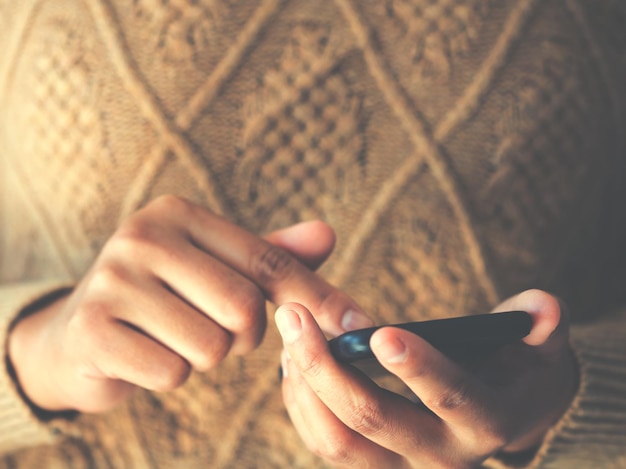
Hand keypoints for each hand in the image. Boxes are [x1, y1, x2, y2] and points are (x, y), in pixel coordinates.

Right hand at [8, 195, 371, 412]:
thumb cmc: (164, 296)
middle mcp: (142, 236)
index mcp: (177, 213)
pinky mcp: (93, 330)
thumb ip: (271, 254)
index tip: (355, 325)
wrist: (77, 333)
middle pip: (243, 307)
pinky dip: (172, 375)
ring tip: (177, 338)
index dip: (314, 295)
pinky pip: (172, 372)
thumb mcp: (216, 267)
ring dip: (206, 356)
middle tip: (215, 328)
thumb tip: (328, 234)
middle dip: (242, 334)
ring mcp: (112, 281)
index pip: (265, 259)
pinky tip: (147, 355)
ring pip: (212, 346)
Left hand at [276, 290, 577, 467]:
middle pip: (373, 421)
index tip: (379, 333)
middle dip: (326, 366)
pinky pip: (326, 444)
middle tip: (293, 313)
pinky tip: (293, 363)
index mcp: (487, 421)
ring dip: (304, 385)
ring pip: (337, 442)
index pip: (452, 397)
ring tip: (290, 332)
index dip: (418, 368)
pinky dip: (303, 405)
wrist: (503, 416)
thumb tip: (541, 308)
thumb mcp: (539, 346)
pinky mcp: (373, 468)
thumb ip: (542, 324)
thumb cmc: (516, 370)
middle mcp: (443, 458)